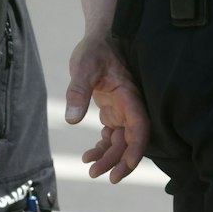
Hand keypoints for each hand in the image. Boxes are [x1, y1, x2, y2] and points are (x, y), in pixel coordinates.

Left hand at [65, 33, 149, 183]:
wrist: (100, 37)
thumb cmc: (95, 50)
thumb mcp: (84, 67)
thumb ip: (78, 91)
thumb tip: (73, 119)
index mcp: (129, 95)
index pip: (140, 126)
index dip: (136, 149)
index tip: (124, 167)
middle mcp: (130, 105)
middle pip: (131, 139)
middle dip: (118, 160)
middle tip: (98, 175)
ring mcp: (123, 109)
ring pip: (122, 140)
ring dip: (110, 157)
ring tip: (90, 169)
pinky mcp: (113, 109)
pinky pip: (113, 134)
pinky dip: (104, 147)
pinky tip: (89, 155)